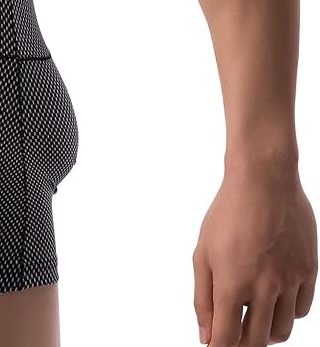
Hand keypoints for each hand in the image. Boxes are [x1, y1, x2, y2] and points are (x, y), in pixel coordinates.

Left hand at [192, 170, 316, 345]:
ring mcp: (290, 281)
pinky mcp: (308, 271)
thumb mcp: (203, 252)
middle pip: (257, 341)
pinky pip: (301, 309)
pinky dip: (287, 313)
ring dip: (266, 333)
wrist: (264, 180)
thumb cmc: (228, 213)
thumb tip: (206, 335)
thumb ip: (203, 297)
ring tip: (253, 318)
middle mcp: (265, 287)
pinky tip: (274, 300)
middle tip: (234, 333)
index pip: (227, 339)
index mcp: (233, 283)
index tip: (215, 346)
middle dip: (242, 344)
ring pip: (282, 330)